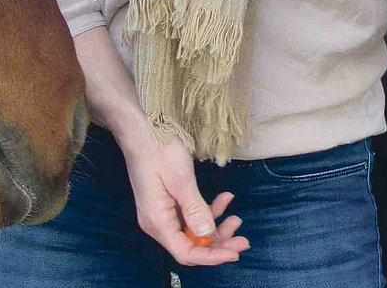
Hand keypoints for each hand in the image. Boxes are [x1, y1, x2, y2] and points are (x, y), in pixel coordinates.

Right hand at [121, 133, 249, 264]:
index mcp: (158, 222)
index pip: (186, 252)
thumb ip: (195, 209)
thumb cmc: (159, 151)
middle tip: (243, 240)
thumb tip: (208, 235)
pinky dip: (208, 209)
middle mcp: (159, 223)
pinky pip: (191, 214)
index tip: (235, 253)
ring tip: (236, 217)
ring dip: (216, 225)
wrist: (142, 130)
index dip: (211, 257)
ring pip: (193, 230)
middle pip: (192, 244)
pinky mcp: (169, 202)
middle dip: (219, 243)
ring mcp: (163, 212)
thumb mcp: (181, 180)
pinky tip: (224, 198)